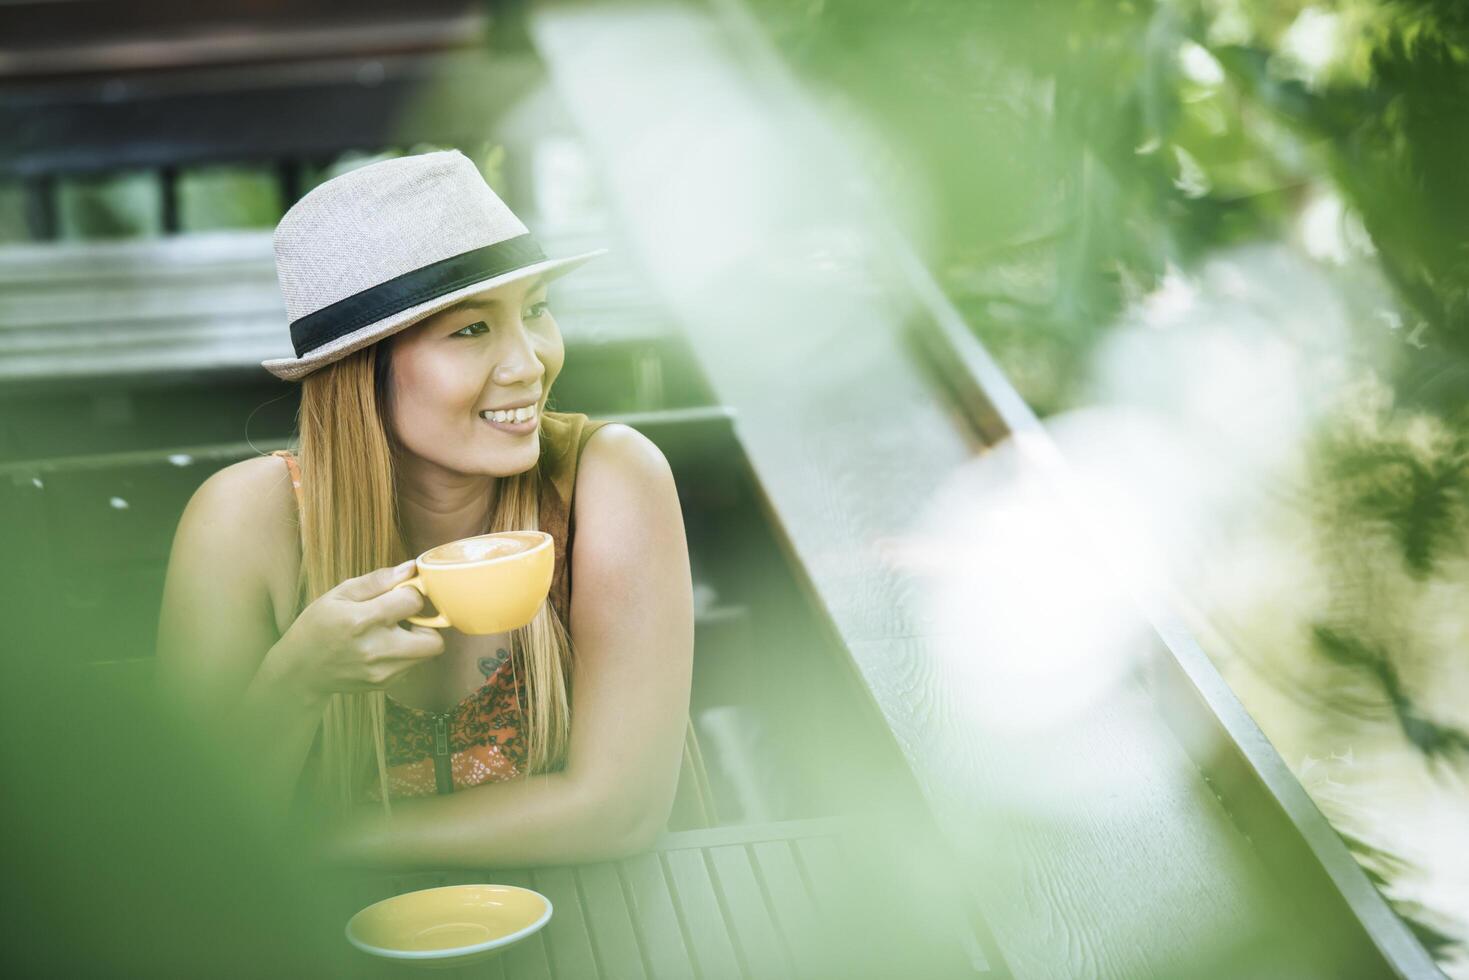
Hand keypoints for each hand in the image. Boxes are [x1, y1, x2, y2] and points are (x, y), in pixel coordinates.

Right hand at [272, 560, 445, 699]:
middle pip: (434, 640)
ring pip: (426, 654)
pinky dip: (405, 654)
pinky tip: (383, 647)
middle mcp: (376, 649)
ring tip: (392, 631)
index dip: (410, 592)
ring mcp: (382, 671)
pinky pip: (412, 666)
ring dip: (417, 639)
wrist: (300, 670)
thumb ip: (377, 580)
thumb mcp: (339, 594)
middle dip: (426, 623)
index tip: (399, 593)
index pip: (414, 601)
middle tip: (406, 617)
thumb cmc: (317, 626)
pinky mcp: (384, 684)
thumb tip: (410, 568)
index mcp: (362, 620)